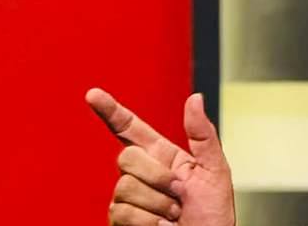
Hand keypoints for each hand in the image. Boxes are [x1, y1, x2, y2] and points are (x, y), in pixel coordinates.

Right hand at [86, 89, 235, 225]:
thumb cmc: (213, 213)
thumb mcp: (215, 170)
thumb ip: (202, 135)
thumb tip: (195, 98)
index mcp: (162, 155)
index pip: (130, 128)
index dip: (110, 111)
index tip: (92, 94)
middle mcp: (141, 174)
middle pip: (127, 157)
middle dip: (157, 176)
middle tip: (181, 194)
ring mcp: (127, 197)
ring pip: (126, 187)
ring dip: (158, 203)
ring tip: (175, 215)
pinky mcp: (120, 220)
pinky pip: (123, 211)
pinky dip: (148, 221)